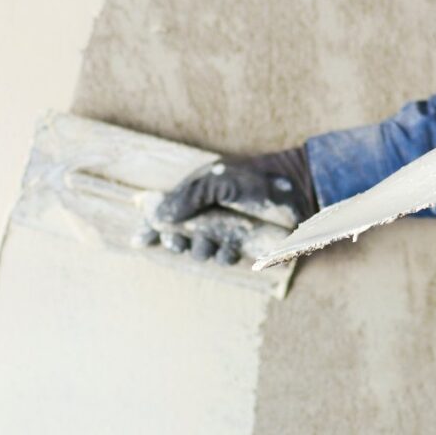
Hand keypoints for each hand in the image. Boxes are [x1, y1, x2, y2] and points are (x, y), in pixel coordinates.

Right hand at [141, 147, 317, 264]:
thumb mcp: (217, 180)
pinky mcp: (244, 246)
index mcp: (196, 196)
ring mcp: (226, 231)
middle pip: (178, 238)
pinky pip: (224, 258)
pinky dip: (222, 256)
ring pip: (201, 251)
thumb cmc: (255, 178)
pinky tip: (228, 249)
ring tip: (209, 242)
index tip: (140, 240)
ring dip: (200, 250)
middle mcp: (208, 215)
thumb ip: (187, 197)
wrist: (296, 187)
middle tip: (180, 241)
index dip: (150, 229)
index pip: (164, 215)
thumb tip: (160, 217)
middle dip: (175, 242)